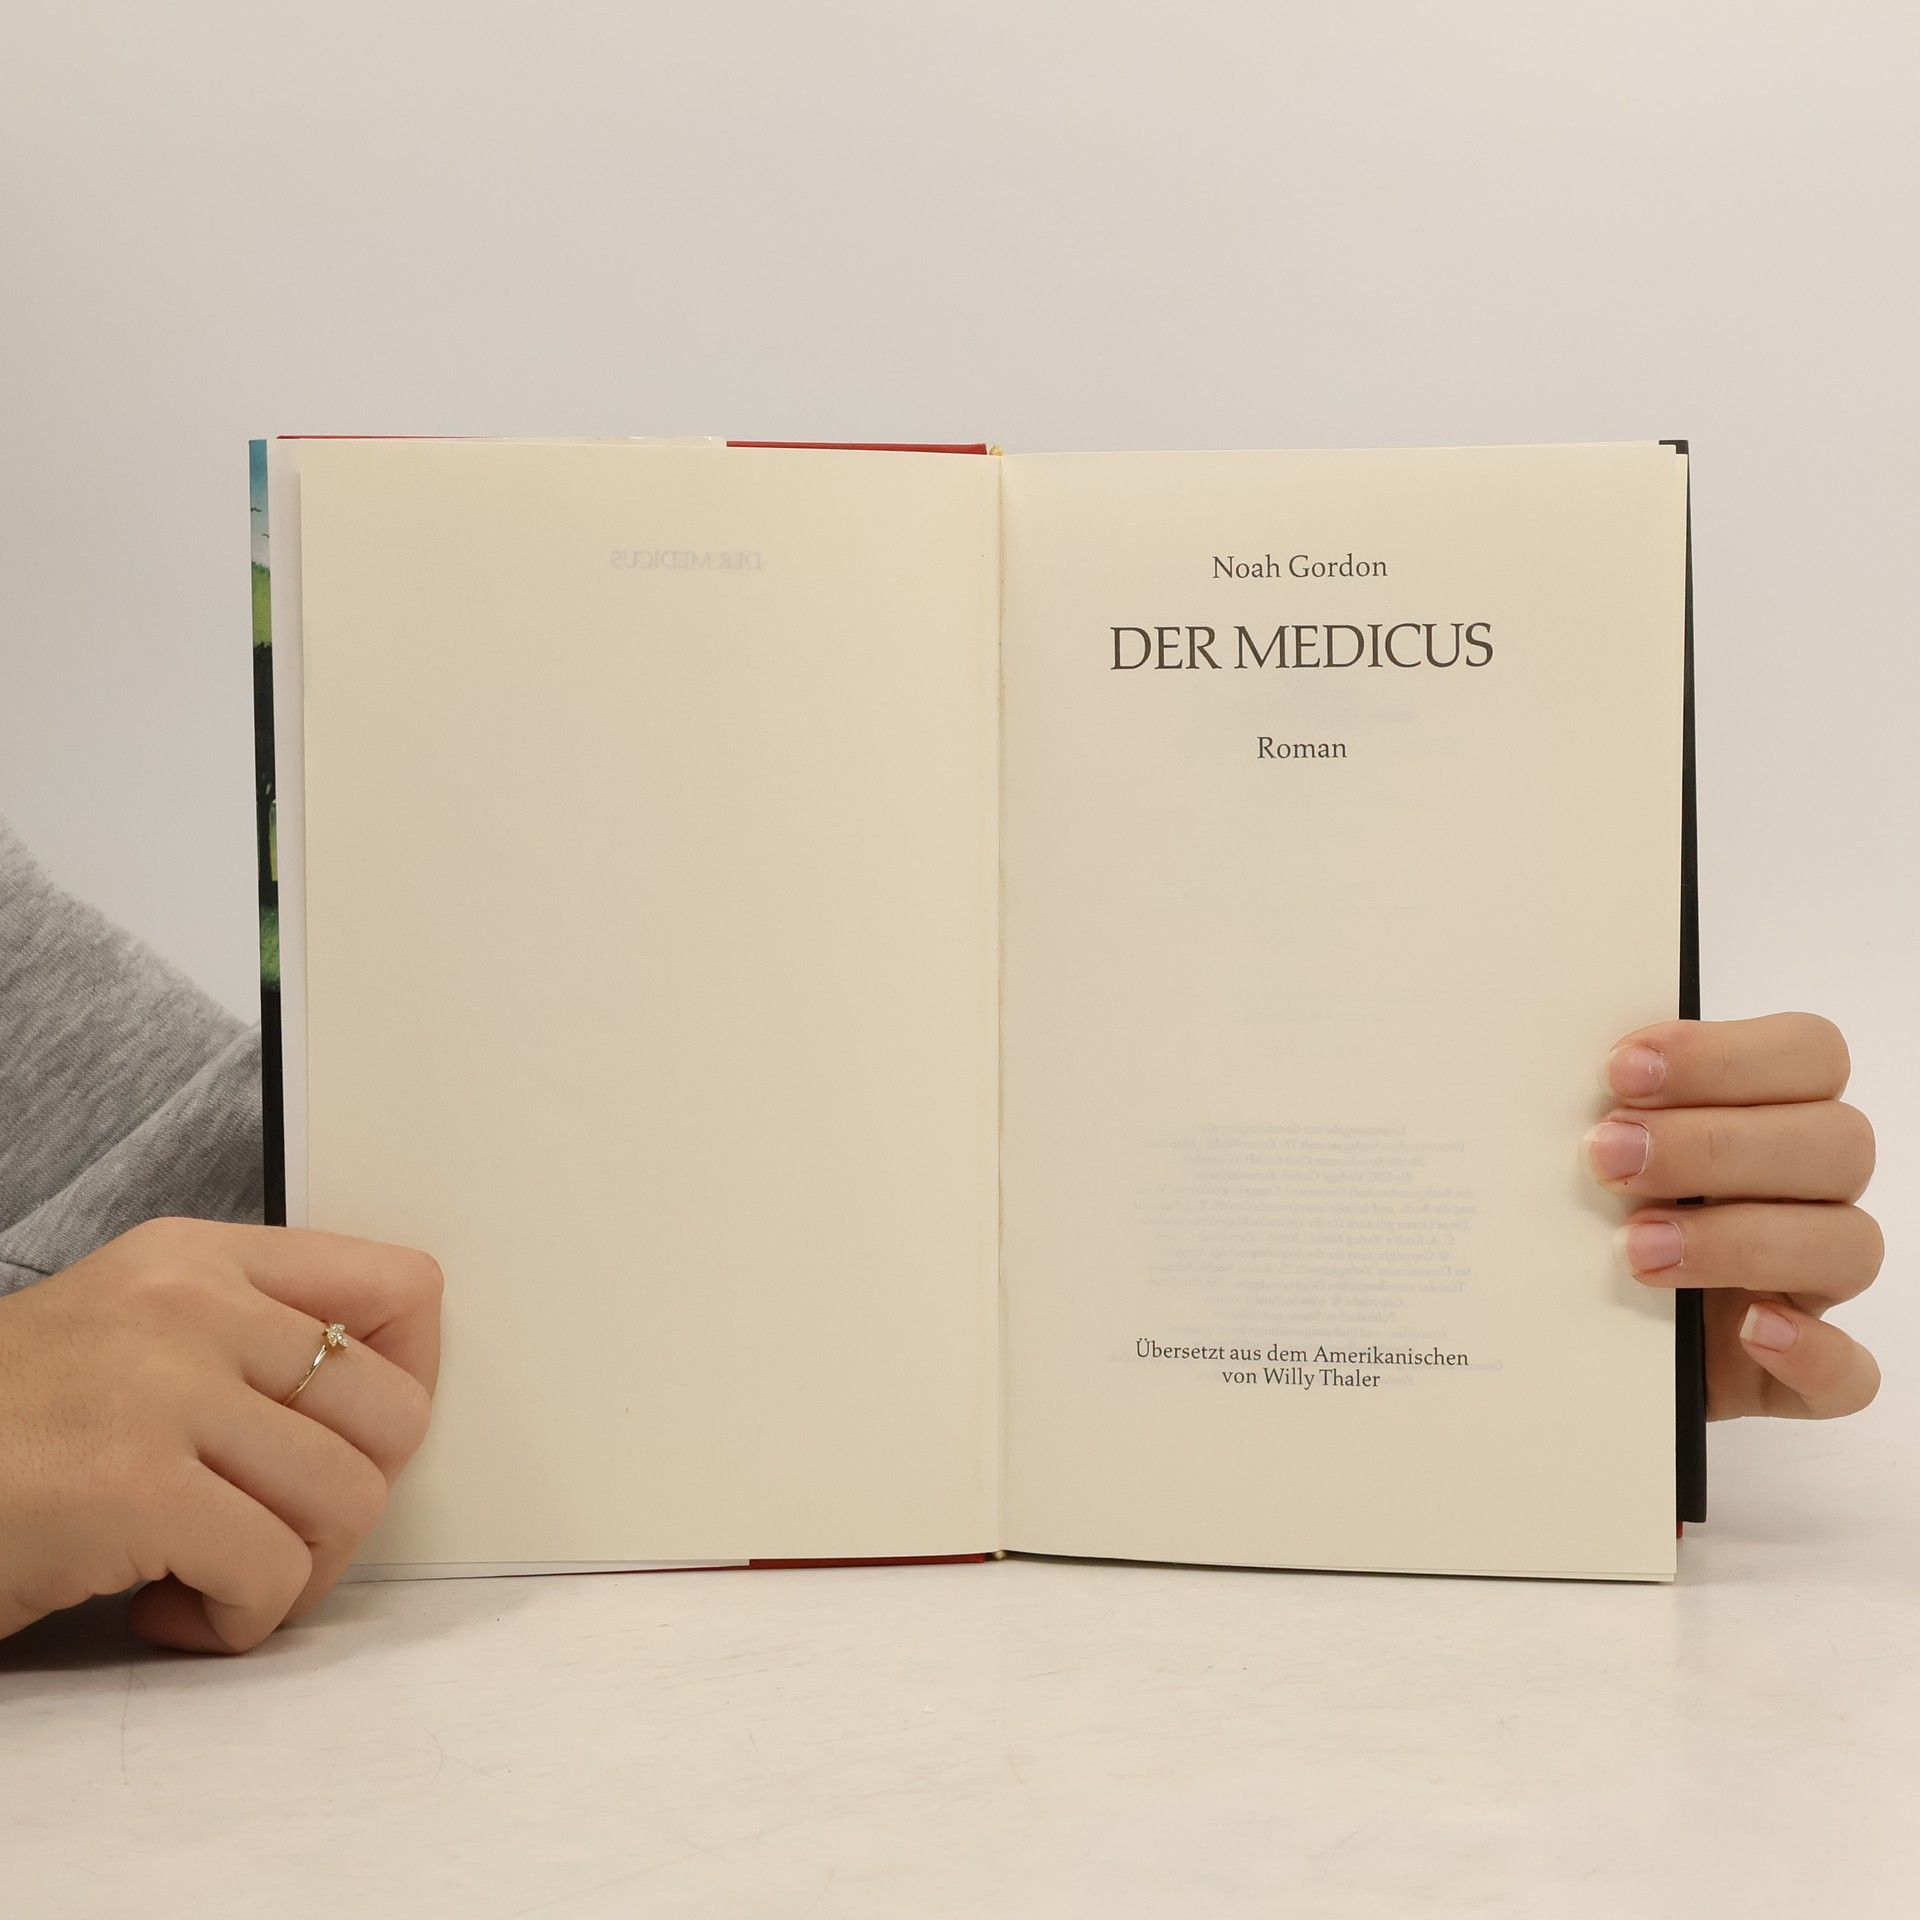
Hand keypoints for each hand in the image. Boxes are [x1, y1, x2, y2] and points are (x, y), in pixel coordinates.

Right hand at [0, 1218, 440, 1650]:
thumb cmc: (9, 1433)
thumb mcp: (135, 1335)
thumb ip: (252, 1343)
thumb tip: (392, 1404)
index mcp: (199, 1258)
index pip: (402, 1286)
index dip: (410, 1381)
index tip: (358, 1441)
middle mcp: (191, 1304)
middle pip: (395, 1412)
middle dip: (352, 1499)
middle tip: (276, 1532)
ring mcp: (160, 1390)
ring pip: (347, 1500)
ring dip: (294, 1572)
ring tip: (215, 1580)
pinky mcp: (130, 1488)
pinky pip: (272, 1574)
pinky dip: (238, 1623)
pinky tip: (170, 1616)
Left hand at [1586, 1013, 1881, 1418]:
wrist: (1556, 1336)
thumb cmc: (1573, 1218)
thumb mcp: (1573, 1156)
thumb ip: (1590, 1108)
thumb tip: (1540, 1065)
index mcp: (1767, 1114)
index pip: (1808, 1052)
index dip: (1725, 1054)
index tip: (1620, 1071)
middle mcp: (1805, 1192)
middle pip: (1837, 1141)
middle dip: (1714, 1144)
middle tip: (1607, 1159)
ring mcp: (1810, 1284)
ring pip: (1849, 1243)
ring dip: (1740, 1239)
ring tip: (1635, 1249)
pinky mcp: (1796, 1376)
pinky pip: (1849, 1372)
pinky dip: (1810, 1352)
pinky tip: (1748, 1331)